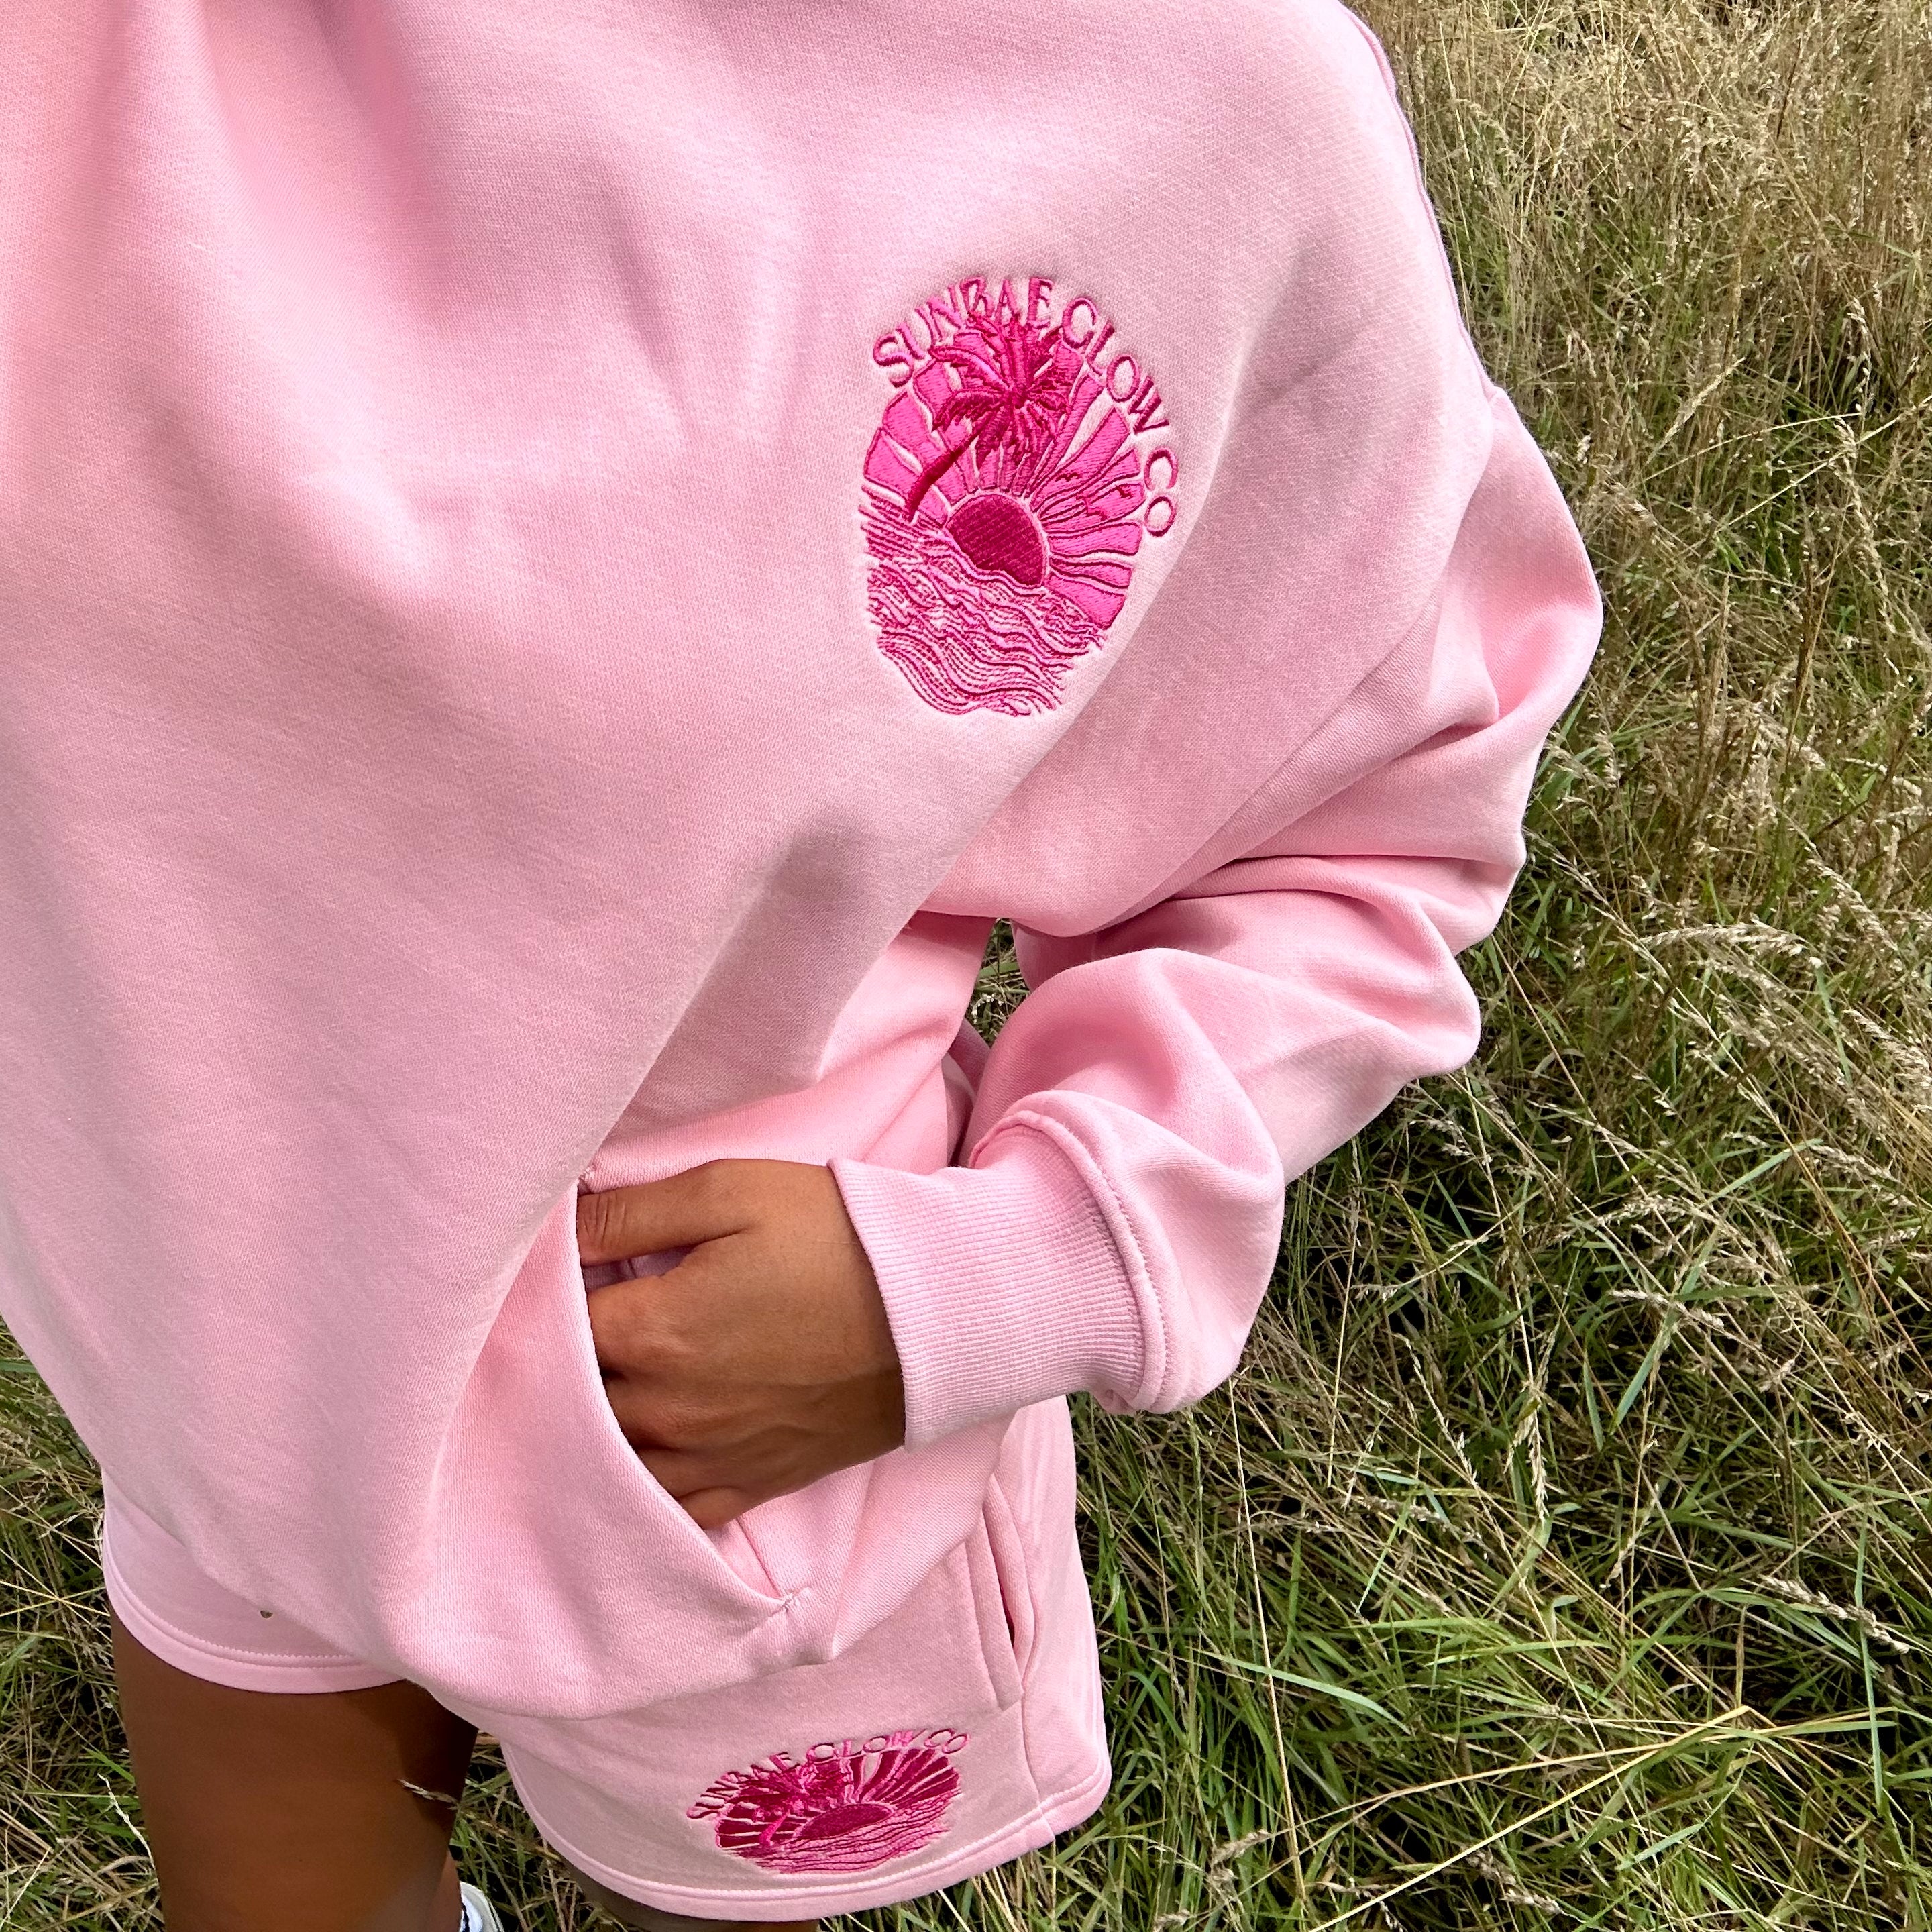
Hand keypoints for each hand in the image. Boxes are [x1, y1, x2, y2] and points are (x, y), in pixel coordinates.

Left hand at [576, 1159, 905, 1528]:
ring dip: (588, 1427)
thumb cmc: (833, 1236)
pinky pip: (667, 1508)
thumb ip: (631, 1211)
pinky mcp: (748, 1485)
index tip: (539, 1276)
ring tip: (590, 1389)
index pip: (548, 1324)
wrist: (934, 1310)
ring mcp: (706, 1457)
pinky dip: (640, 1486)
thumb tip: (554, 1225)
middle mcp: (664, 1408)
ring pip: (605, 1459)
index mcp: (651, 1330)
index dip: (538, 1296)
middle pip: (569, 1396)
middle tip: (559, 1328)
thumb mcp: (731, 1189)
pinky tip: (633, 1459)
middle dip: (556, 1363)